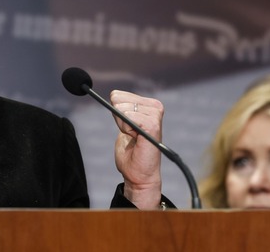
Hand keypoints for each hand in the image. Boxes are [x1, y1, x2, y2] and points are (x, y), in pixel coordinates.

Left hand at [110, 90, 163, 208]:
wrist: (138, 174)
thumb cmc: (131, 152)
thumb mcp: (122, 124)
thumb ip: (120, 108)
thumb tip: (114, 94)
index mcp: (149, 104)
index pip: (118, 95)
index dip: (115, 112)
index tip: (126, 127)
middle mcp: (155, 107)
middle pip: (118, 100)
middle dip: (118, 118)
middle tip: (130, 134)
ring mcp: (155, 115)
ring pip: (122, 109)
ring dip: (123, 125)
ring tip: (134, 137)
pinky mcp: (153, 125)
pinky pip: (129, 117)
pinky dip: (126, 128)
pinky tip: (135, 138)